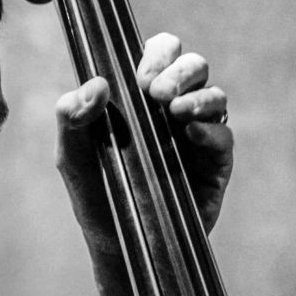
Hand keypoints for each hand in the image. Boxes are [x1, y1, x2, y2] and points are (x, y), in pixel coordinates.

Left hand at [55, 32, 233, 249]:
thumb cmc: (93, 191)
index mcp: (140, 96)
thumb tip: (95, 85)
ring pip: (215, 95)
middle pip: (194, 65)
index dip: (156, 53)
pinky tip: (190, 132)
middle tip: (154, 92)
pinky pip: (224, 135)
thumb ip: (71, 117)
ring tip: (173, 110)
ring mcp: (196, 134)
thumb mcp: (71, 155)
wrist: (116, 243)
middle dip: (178, 70)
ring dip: (197, 95)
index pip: (160, 52)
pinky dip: (210, 129)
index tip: (138, 77)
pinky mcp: (214, 164)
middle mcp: (173, 108)